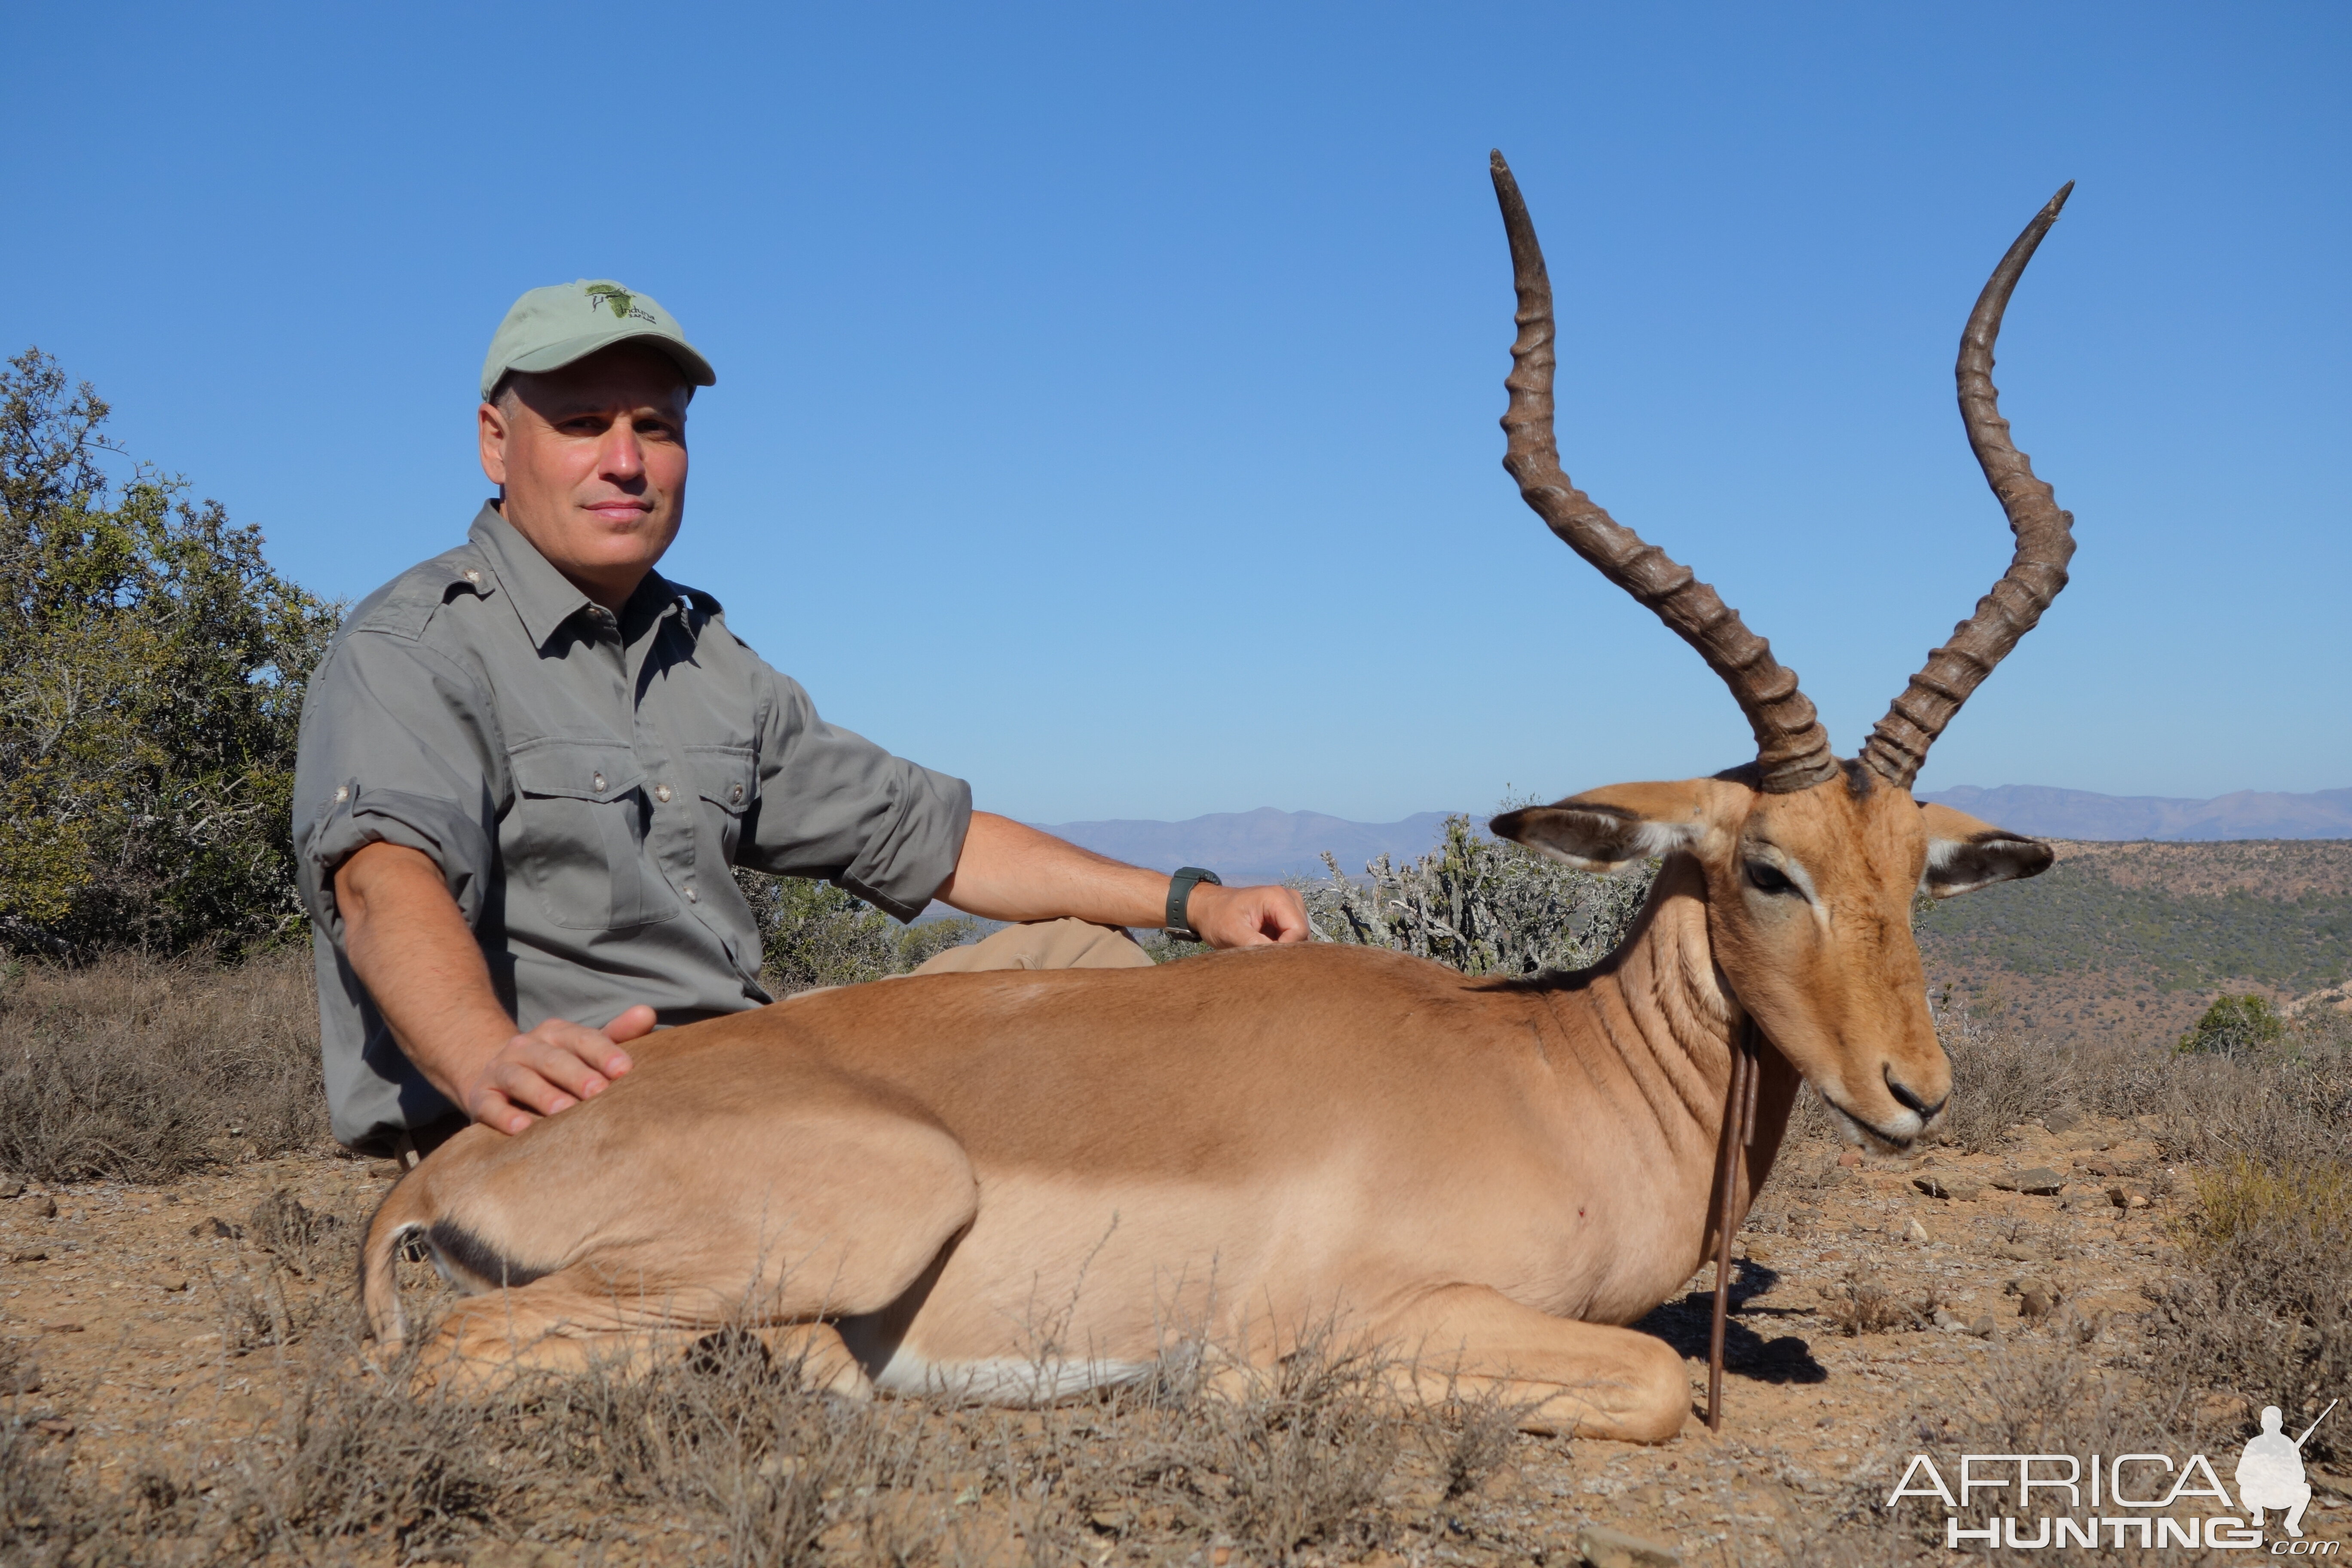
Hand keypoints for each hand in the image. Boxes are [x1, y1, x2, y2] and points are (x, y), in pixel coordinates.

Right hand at [458, 1005, 654, 1133]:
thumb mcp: (584, 1048)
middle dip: (576, 1075)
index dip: (604, 1052)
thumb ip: (616, 1034)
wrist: (496, 1076)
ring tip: (565, 1112)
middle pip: (553, 1058)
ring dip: (543, 1095)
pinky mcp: (481, 1097)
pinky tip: (523, 1129)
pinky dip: (505, 1117)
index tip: (626, 1070)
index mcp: (556, 1033)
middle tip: (599, 1093)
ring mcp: (501, 1070)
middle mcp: (526, 1047)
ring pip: (522, 1080)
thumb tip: (648, 1014)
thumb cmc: (557, 1065)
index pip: (582, 1038)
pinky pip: (491, 1106)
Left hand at [1185, 882, 1310, 947]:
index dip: (1285, 950)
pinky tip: (1262, 945)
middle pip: (1302, 935)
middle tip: (1259, 956)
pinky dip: (1280, 946)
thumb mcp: (1232, 933)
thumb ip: (1258, 946)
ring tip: (1258, 948)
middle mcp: (1290, 898)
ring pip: (1299, 938)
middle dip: (1283, 950)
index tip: (1264, 958)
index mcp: (1278, 897)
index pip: (1298, 931)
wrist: (1208, 908)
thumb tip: (1280, 963)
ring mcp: (1290, 906)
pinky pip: (1292, 937)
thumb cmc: (1216, 917)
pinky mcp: (1287, 916)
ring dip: (1281, 949)